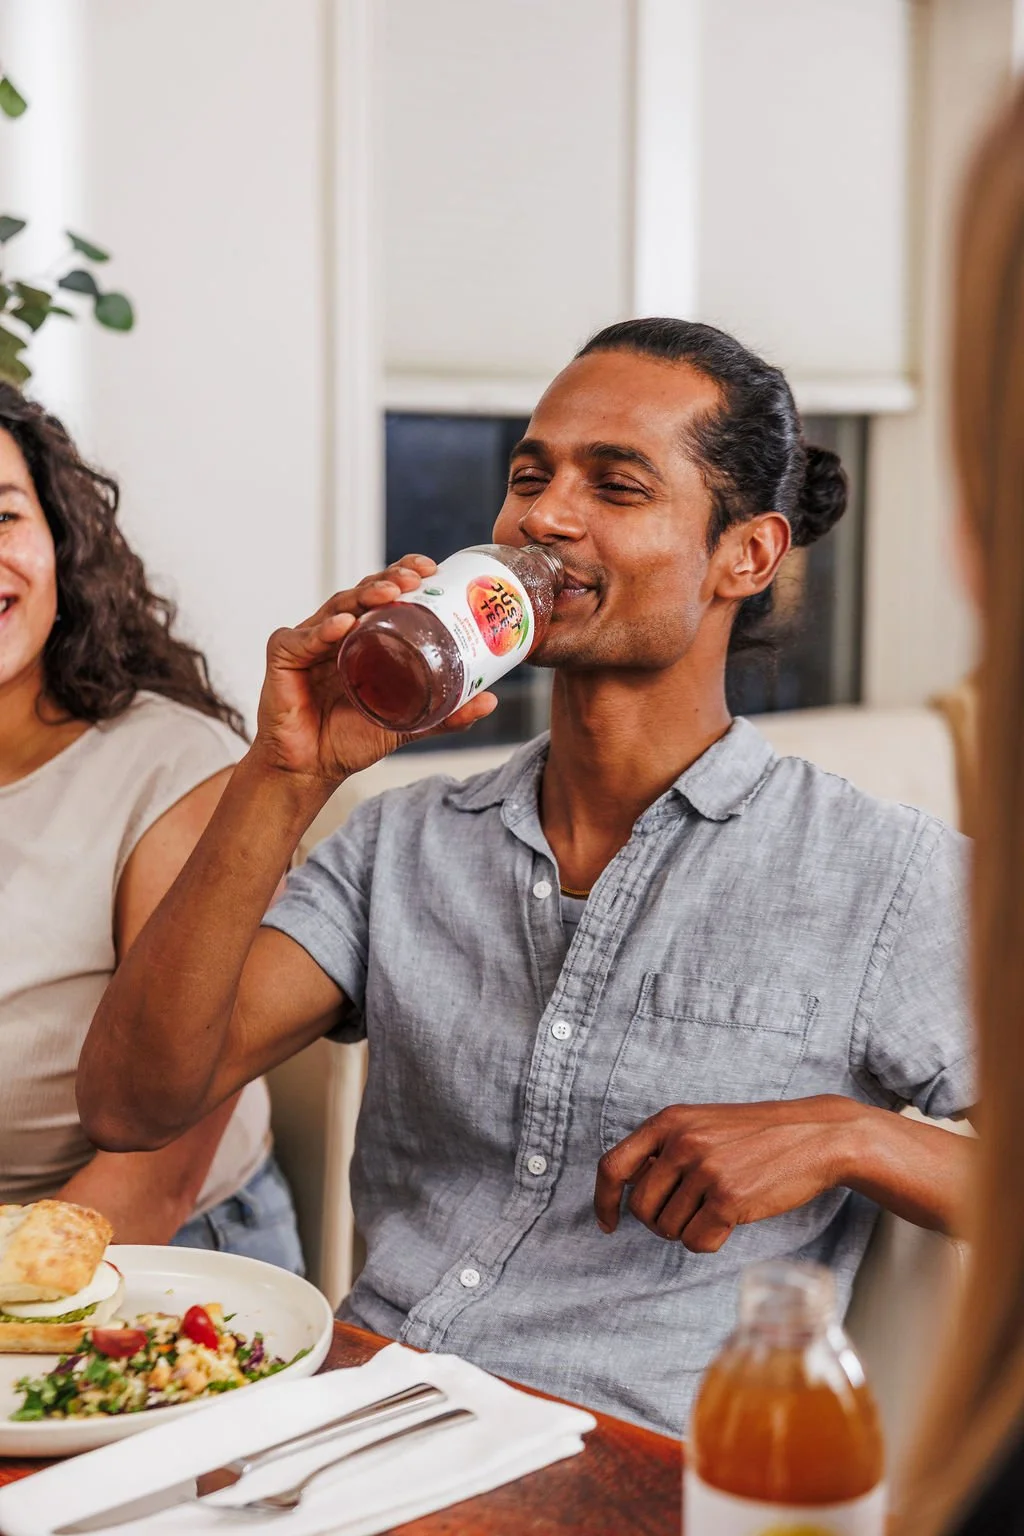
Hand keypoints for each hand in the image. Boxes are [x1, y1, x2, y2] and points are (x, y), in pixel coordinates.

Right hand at [252, 554, 497, 786]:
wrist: (313, 769)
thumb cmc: (351, 739)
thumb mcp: (406, 723)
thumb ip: (444, 714)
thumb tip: (490, 702)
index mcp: (364, 638)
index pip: (384, 595)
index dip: (405, 574)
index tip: (432, 568)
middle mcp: (336, 632)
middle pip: (362, 593)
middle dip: (389, 579)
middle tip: (416, 578)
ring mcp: (308, 642)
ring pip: (335, 607)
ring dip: (362, 595)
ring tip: (389, 592)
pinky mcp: (282, 658)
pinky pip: (301, 640)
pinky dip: (321, 631)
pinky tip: (342, 625)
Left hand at [594, 1097, 860, 1252]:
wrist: (814, 1136)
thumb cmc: (756, 1136)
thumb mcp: (703, 1124)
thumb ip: (666, 1149)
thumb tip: (629, 1192)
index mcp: (668, 1121)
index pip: (612, 1166)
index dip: (604, 1200)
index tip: (608, 1223)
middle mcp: (682, 1142)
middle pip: (640, 1208)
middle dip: (659, 1222)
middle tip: (688, 1214)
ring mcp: (705, 1170)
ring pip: (668, 1229)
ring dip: (689, 1230)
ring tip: (717, 1209)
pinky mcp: (729, 1198)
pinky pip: (697, 1243)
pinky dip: (709, 1242)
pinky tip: (730, 1223)